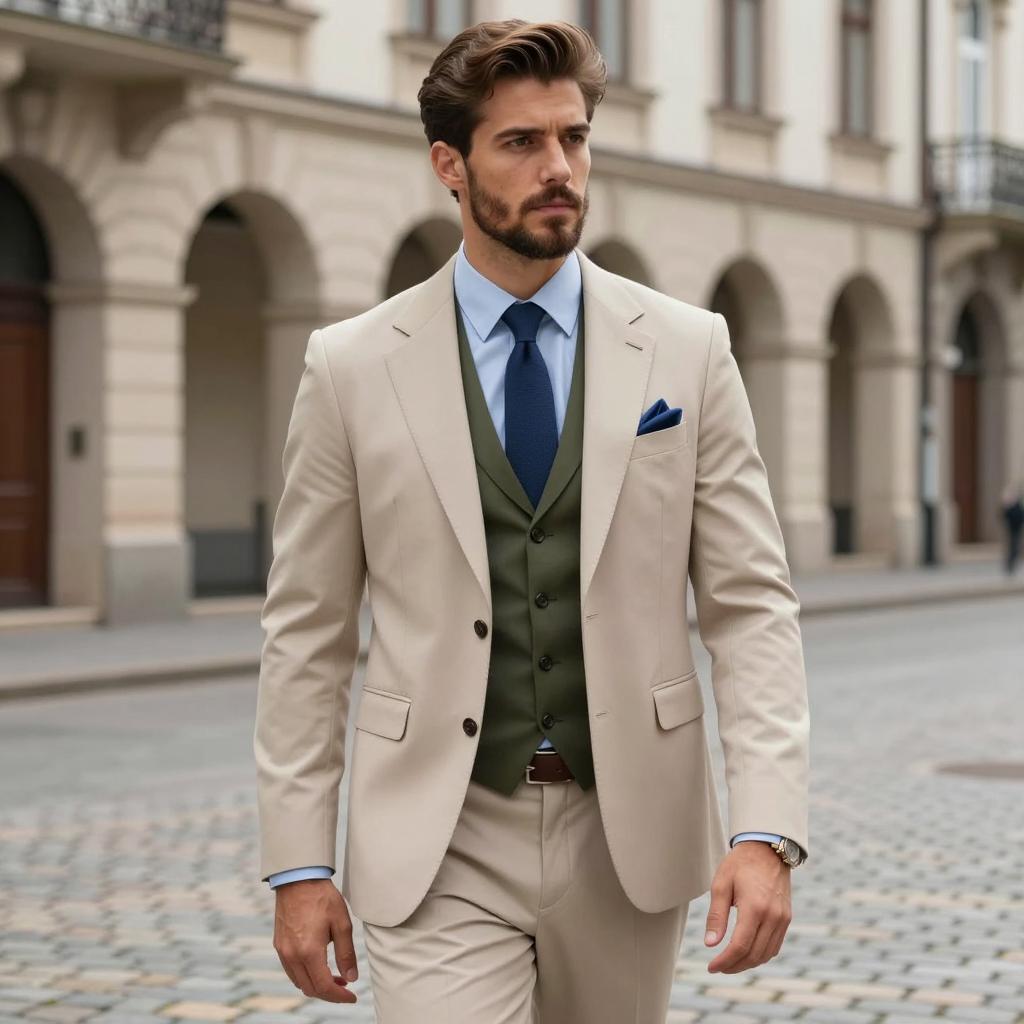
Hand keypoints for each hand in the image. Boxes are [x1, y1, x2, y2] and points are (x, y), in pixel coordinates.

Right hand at [273, 878, 359, 1002]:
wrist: (298, 878)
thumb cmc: (322, 897)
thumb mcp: (342, 923)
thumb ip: (346, 954)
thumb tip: (351, 977)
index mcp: (309, 952)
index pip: (324, 987)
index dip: (339, 997)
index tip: (352, 996)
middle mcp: (292, 955)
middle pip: (310, 989)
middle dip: (329, 992)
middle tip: (346, 986)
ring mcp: (283, 951)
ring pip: (299, 982)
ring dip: (317, 985)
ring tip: (334, 976)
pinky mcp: (279, 945)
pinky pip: (291, 970)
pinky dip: (305, 975)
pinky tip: (318, 965)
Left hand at [703, 841, 792, 973]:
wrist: (767, 849)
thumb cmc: (740, 864)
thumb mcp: (721, 884)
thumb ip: (716, 916)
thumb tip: (710, 944)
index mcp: (754, 907)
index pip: (740, 946)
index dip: (725, 961)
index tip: (711, 967)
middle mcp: (772, 916)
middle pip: (754, 955)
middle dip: (734, 966)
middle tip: (718, 967)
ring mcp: (782, 918)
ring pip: (766, 954)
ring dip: (747, 963)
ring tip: (730, 962)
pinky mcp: (786, 918)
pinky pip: (775, 946)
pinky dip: (761, 954)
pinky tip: (747, 953)